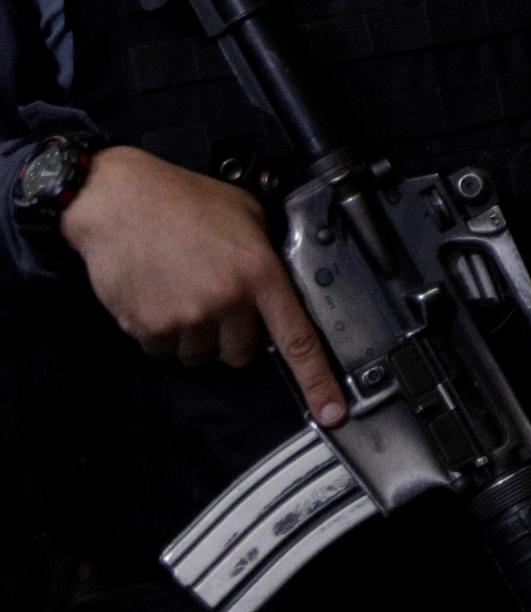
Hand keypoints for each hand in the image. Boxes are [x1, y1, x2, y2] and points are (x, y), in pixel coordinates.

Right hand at [61, 145, 347, 425]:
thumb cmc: (182, 199)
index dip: (317, 380)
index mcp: (259, 274)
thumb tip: (277, 283)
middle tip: (219, 303)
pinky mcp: (146, 326)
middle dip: (234, 337)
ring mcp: (184, 317)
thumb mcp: (246, 214)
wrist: (117, 199)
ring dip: (196, 336)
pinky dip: (161, 333)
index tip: (332, 412)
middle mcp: (225, 301)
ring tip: (183, 292)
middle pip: (241, 354)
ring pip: (200, 356)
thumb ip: (266, 253)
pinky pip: (162, 350)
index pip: (297, 339)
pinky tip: (158, 296)